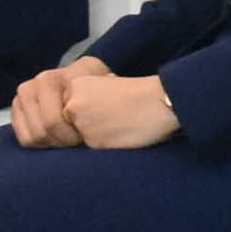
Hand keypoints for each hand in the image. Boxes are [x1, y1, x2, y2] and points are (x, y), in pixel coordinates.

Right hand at [10, 59, 99, 146]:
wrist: (84, 77)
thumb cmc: (98, 83)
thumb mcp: (105, 81)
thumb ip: (105, 88)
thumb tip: (106, 92)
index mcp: (53, 79)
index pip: (53, 121)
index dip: (71, 136)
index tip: (86, 137)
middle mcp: (33, 85)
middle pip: (42, 131)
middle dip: (62, 142)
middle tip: (79, 142)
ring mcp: (22, 96)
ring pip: (32, 137)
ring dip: (53, 144)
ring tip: (70, 139)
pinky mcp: (16, 109)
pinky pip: (24, 138)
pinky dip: (41, 144)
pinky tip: (57, 139)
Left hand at [66, 71, 180, 149]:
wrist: (161, 102)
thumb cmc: (142, 93)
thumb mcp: (108, 84)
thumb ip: (89, 97)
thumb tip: (82, 114)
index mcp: (76, 85)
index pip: (69, 107)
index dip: (89, 110)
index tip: (108, 107)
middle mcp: (73, 105)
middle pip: (71, 123)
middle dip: (89, 124)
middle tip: (114, 116)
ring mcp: (82, 124)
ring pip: (81, 137)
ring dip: (97, 134)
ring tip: (121, 123)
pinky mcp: (93, 142)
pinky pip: (94, 147)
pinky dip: (107, 143)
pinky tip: (124, 132)